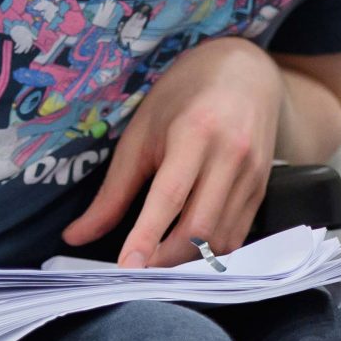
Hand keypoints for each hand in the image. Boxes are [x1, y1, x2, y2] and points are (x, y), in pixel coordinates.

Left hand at [62, 35, 282, 267]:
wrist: (245, 71)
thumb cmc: (184, 96)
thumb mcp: (142, 132)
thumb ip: (114, 190)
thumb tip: (77, 236)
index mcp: (196, 133)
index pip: (170, 196)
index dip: (146, 236)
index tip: (126, 266)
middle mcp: (231, 155)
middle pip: (201, 227)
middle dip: (166, 259)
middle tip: (137, 269)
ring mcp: (253, 173)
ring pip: (222, 237)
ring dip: (188, 261)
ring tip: (158, 263)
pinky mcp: (263, 187)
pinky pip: (238, 234)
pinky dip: (210, 252)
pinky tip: (187, 251)